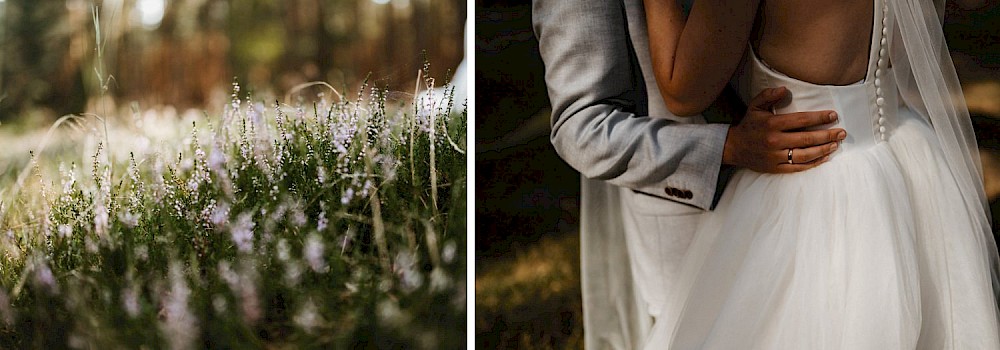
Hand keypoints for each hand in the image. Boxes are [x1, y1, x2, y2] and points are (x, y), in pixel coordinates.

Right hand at [723, 87, 846, 172]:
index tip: (833, 115)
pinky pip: (798, 167)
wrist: (734, 147)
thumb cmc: (749, 125)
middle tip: (842, 132)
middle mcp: (775, 141)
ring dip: (824, 149)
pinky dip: (813, 163)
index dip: (820, 117)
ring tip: (836, 144)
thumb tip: (785, 89)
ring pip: (806, 154)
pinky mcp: (776, 168)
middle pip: (807, 138)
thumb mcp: (755, 106)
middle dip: (828, 135)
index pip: (801, 120)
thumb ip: (769, 95)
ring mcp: (776, 156)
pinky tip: (824, 157)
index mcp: (772, 124)